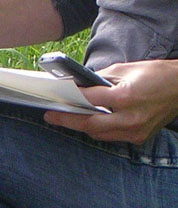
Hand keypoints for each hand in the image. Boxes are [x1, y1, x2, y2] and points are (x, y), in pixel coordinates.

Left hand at [44, 58, 177, 143]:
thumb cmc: (156, 74)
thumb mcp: (126, 69)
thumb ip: (100, 79)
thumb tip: (79, 85)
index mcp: (126, 96)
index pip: (90, 100)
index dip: (71, 99)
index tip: (55, 98)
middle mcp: (130, 117)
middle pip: (89, 124)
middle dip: (68, 120)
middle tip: (50, 116)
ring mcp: (135, 130)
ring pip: (99, 134)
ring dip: (83, 126)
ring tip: (68, 118)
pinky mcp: (139, 137)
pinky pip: (112, 136)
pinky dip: (100, 129)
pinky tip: (92, 121)